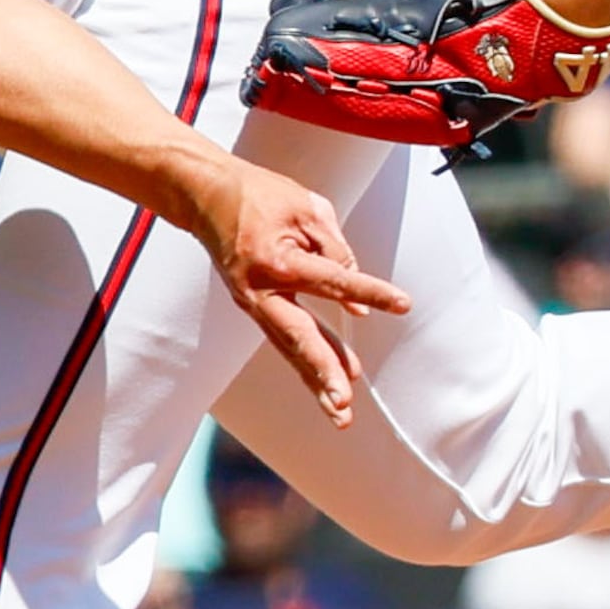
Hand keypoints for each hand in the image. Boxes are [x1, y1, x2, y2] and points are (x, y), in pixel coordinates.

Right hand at [184, 157, 404, 424]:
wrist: (207, 196)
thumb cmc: (260, 196)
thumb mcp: (309, 208)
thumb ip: (337, 251)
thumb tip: (356, 302)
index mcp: (278, 259)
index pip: (334, 280)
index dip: (371, 292)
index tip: (402, 304)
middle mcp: (261, 290)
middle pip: (299, 337)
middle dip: (323, 372)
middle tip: (345, 401)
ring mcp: (253, 303)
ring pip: (290, 349)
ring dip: (315, 382)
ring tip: (340, 413)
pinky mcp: (253, 307)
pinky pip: (283, 339)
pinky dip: (305, 361)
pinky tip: (328, 382)